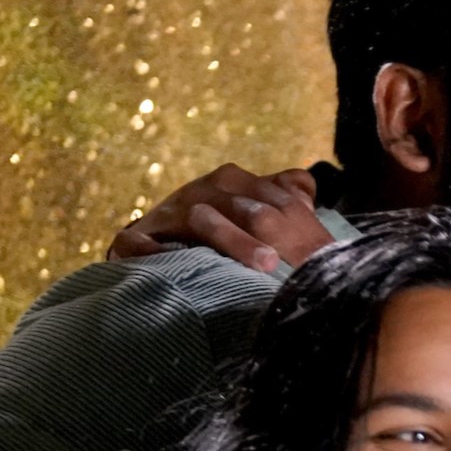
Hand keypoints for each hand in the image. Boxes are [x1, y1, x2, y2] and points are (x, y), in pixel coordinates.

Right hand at [107, 163, 333, 272]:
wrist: (159, 253)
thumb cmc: (220, 239)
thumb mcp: (254, 217)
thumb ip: (283, 199)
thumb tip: (305, 189)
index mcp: (227, 184)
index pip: (263, 192)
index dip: (292, 215)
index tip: (317, 243)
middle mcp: (197, 193)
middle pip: (234, 202)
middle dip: (265, 228)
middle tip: (291, 257)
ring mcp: (165, 215)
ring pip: (198, 218)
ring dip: (231, 239)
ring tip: (263, 264)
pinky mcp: (133, 241)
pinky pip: (138, 243)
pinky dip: (157, 252)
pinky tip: (182, 266)